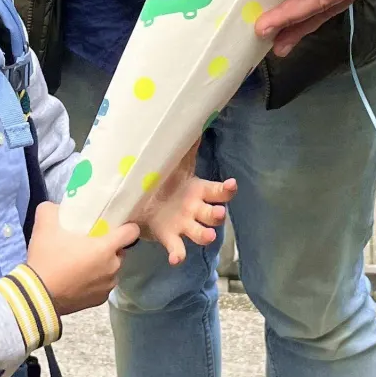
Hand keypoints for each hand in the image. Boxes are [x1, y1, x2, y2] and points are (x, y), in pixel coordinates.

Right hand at [25, 202, 139, 314]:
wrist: (37, 295)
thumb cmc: (47, 258)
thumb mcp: (45, 224)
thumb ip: (53, 209)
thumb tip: (58, 208)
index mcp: (106, 247)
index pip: (132, 232)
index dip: (126, 226)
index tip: (113, 226)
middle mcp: (113, 267)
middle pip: (119, 251)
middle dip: (108, 247)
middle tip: (88, 245)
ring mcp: (108, 286)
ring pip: (111, 270)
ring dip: (102, 266)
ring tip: (80, 264)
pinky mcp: (100, 301)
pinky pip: (102, 286)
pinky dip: (94, 282)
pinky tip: (78, 280)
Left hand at [134, 138, 238, 265]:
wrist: (143, 198)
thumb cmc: (166, 178)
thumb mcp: (176, 161)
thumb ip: (188, 144)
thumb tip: (200, 117)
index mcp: (199, 190)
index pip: (219, 192)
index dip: (227, 189)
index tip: (231, 184)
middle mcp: (196, 210)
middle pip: (213, 215)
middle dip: (217, 215)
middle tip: (219, 214)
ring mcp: (184, 225)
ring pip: (200, 233)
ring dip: (205, 235)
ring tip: (209, 236)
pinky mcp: (169, 237)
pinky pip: (177, 248)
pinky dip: (178, 254)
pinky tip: (176, 258)